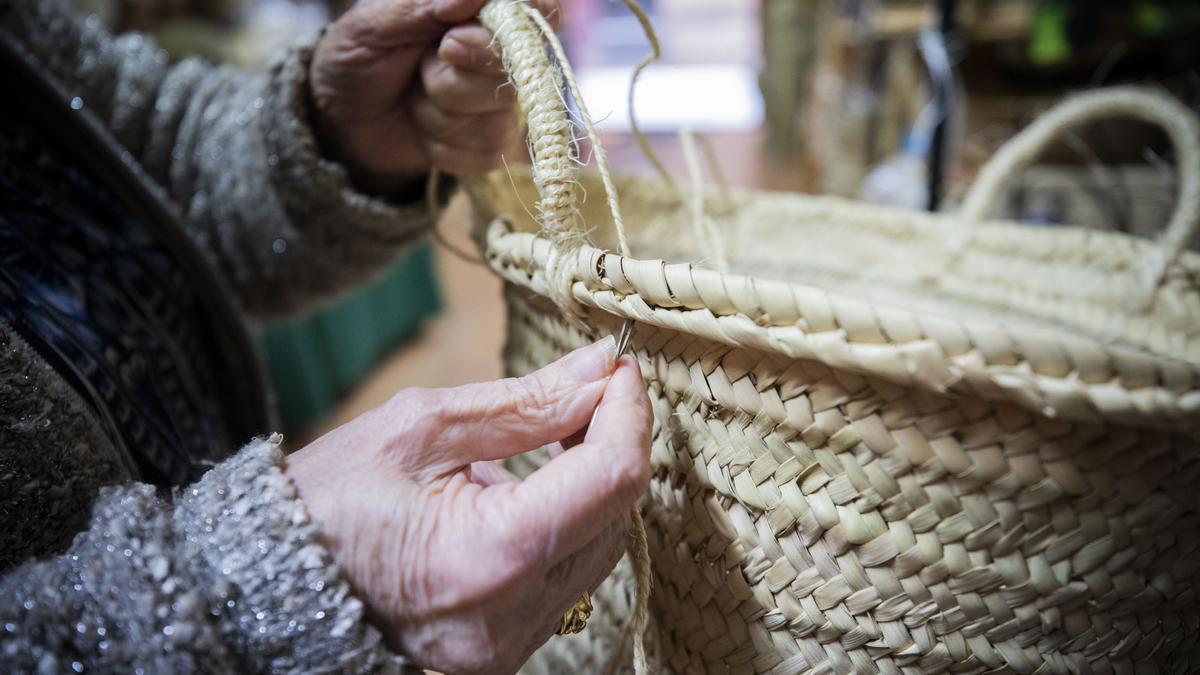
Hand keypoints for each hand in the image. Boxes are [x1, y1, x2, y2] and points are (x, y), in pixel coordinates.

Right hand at [284, 338, 651, 674]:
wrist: (265, 585)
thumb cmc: (327, 501)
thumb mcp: (421, 428)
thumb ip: (525, 402)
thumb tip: (598, 369)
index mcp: (491, 557)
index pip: (612, 478)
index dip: (626, 414)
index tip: (616, 369)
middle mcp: (510, 617)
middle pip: (614, 517)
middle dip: (608, 446)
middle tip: (579, 394)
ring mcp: (507, 646)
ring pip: (598, 551)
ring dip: (588, 488)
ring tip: (544, 443)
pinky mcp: (501, 652)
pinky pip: (563, 581)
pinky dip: (560, 528)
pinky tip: (520, 494)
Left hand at [309, 0, 559, 193]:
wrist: (342, 119)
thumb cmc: (359, 56)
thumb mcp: (376, 21)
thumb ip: (426, 2)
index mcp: (483, 12)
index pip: (539, 10)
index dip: (518, 26)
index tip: (453, 42)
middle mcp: (502, 54)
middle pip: (517, 69)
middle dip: (454, 76)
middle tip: (421, 65)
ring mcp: (503, 102)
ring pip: (496, 117)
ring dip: (439, 113)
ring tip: (414, 97)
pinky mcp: (493, 144)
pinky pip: (484, 151)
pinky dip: (440, 144)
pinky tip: (422, 128)